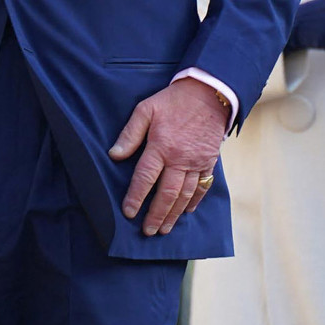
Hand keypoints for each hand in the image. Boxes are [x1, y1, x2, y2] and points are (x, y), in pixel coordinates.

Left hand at [109, 77, 226, 237]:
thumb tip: (114, 155)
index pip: (145, 178)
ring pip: (185, 195)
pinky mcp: (209, 162)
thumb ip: (130, 134)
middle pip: (166, 194)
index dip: (136, 198)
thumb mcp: (146, 109)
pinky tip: (187, 212)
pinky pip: (202, 186)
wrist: (209, 93)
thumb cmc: (174, 100)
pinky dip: (194, 202)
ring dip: (173, 215)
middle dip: (155, 215)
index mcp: (161, 146)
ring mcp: (197, 162)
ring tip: (164, 229)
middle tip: (147, 231)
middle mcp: (180, 159)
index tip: (128, 213)